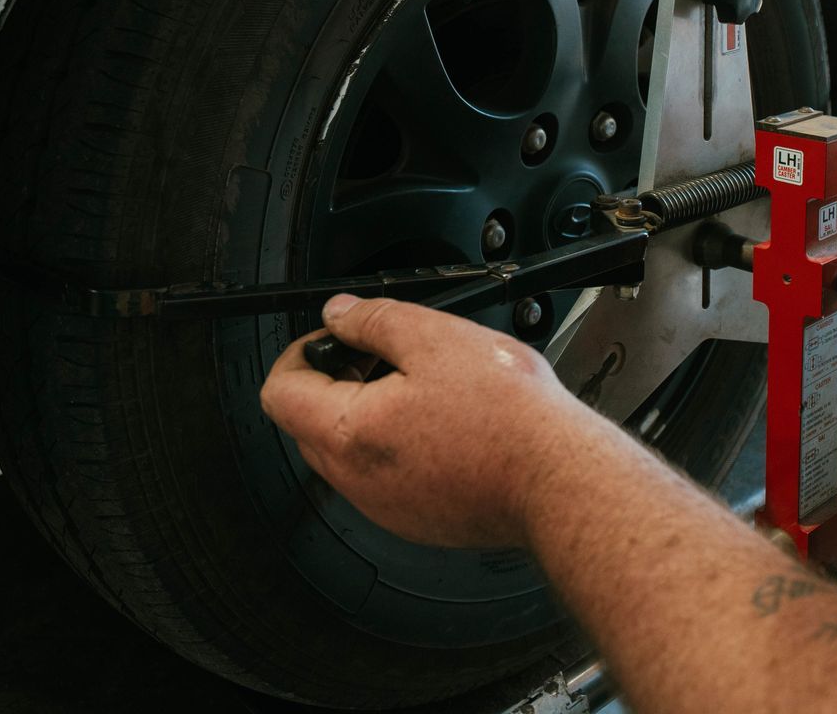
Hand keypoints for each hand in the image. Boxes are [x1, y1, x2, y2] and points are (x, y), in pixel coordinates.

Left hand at [260, 294, 604, 547]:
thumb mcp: (435, 337)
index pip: (278, 392)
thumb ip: (374, 320)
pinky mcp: (416, 521)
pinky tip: (445, 425)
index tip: (333, 338)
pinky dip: (398, 448)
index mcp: (347, 432)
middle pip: (308, 424)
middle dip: (334, 382)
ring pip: (348, 453)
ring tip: (422, 387)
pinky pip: (385, 478)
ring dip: (367, 415)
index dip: (300, 353)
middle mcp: (355, 480)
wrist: (558, 480)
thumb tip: (340, 314)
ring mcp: (384, 507)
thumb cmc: (508, 417)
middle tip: (381, 355)